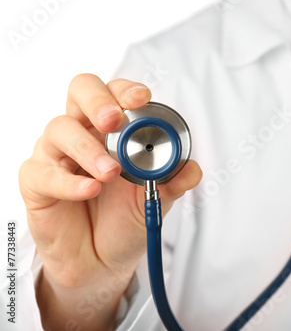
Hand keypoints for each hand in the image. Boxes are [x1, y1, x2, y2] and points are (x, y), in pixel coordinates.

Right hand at [19, 74, 201, 329]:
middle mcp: (84, 133)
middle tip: (114, 120)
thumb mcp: (156, 200)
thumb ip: (173, 183)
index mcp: (113, 130)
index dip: (125, 90)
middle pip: (80, 91)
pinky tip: (89, 191)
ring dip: (88, 149)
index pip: (114, 93)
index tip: (141, 98)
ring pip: (60, 129)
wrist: (102, 260)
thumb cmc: (126, 219)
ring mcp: (57, 154)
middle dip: (97, 100)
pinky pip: (44, 173)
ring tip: (110, 172)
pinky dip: (69, 182)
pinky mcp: (37, 181)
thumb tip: (193, 170)